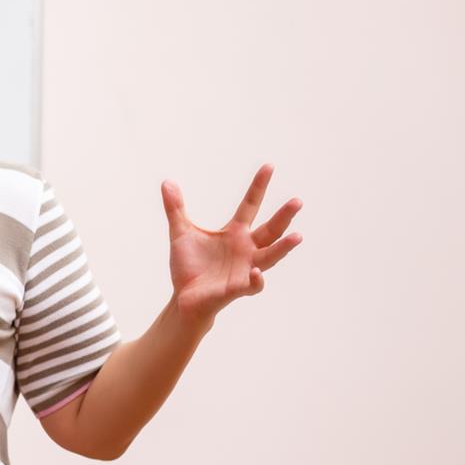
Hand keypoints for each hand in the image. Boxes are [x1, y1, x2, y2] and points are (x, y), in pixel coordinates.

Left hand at [161, 164, 302, 325]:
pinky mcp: (238, 288)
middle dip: (284, 216)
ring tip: (297, 236)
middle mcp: (247, 248)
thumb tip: (166, 182)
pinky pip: (253, 284)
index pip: (250, 204)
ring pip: (270, 256)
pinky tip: (255, 272)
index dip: (259, 186)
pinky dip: (256, 279)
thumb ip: (175, 209)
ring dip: (283, 248)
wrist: (183, 298)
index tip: (269, 166)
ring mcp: (246, 268)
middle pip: (271, 229)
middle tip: (297, 201)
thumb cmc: (188, 266)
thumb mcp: (181, 233)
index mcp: (235, 232)